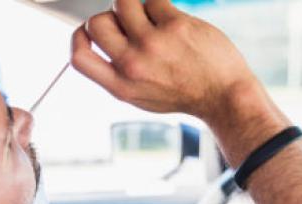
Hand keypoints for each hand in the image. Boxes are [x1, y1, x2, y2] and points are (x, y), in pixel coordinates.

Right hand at [70, 0, 253, 118]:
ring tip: (152, 19)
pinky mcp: (175, 25)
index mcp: (121, 86)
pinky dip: (161, 6)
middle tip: (130, 25)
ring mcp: (153, 43)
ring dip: (134, 6)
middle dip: (110, 18)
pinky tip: (173, 22)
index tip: (89, 33)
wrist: (223, 95)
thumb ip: (117, 73)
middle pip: (96, 23)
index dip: (78, 37)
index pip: (79, 57)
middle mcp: (132, 65)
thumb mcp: (140, 96)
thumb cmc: (182, 94)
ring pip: (122, 2)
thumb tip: (100, 39)